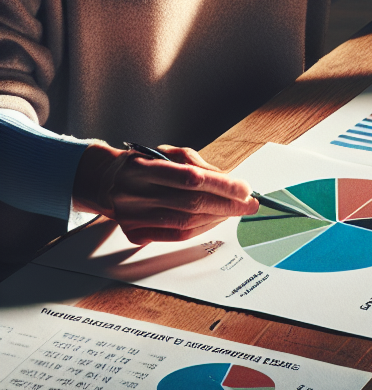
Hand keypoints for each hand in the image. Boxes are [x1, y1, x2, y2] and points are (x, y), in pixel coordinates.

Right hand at [72, 143, 257, 244]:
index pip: (190, 178)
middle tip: (249, 203)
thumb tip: (231, 182)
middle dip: (226, 204)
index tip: (245, 189)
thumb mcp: (170, 153)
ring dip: (217, 218)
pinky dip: (200, 229)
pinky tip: (215, 221)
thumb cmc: (144, 163)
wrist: (105, 182)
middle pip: (190, 203)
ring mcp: (133, 216)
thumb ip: (199, 166)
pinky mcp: (134, 233)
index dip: (221, 185)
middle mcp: (135, 193)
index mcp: (144, 167)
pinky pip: (174, 236)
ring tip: (236, 211)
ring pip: (184, 223)